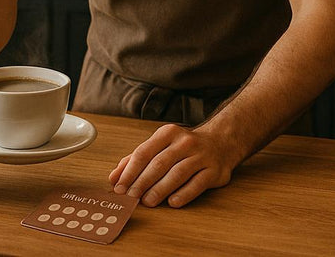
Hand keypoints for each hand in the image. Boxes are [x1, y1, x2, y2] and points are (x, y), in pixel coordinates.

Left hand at [109, 123, 238, 207]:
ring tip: (147, 202)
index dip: (129, 171)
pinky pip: (197, 184)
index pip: (143, 152)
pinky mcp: (214, 171)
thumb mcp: (160, 146)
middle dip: (142, 182)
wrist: (221, 142)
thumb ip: (135, 160)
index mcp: (167, 133)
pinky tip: (172, 202)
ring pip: (177, 174)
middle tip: (130, 197)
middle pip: (159, 164)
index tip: (119, 186)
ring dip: (160, 190)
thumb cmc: (183, 147)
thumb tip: (113, 178)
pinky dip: (183, 194)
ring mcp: (201, 156)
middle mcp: (184, 142)